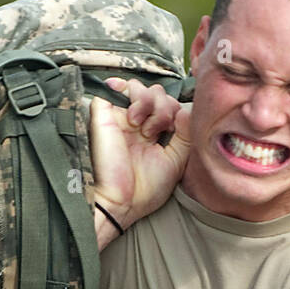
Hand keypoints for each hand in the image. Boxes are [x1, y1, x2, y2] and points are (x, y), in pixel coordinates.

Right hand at [90, 78, 190, 232]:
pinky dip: (130, 93)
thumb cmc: (145, 190)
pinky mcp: (104, 114)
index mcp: (151, 134)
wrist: (122, 203)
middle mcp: (136, 124)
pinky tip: (133, 118)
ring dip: (150, 103)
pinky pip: (116, 86)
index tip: (173, 132)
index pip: (167, 105)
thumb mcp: (176, 161)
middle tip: (158, 132)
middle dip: (165, 106)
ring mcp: (119, 118)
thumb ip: (185, 135)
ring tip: (144, 128)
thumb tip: (184, 111)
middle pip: (156, 92)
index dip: (175, 111)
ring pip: (139, 86)